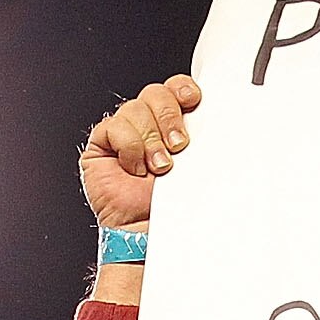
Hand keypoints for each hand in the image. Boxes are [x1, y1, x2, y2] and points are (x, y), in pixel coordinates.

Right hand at [80, 76, 201, 230]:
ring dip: (151, 139)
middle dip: (169, 117)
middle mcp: (148, 125)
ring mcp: (124, 133)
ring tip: (158, 166)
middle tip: (179, 146)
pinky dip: (129, 147)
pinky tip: (134, 168)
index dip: (182, 89)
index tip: (194, 100)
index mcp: (173, 124)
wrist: (150, 231)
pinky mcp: (102, 144)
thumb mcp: (198, 165)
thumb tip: (218, 118)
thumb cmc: (175, 204)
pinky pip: (115, 127)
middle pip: (156, 93)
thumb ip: (203, 137)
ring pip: (135, 108)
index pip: (175, 89)